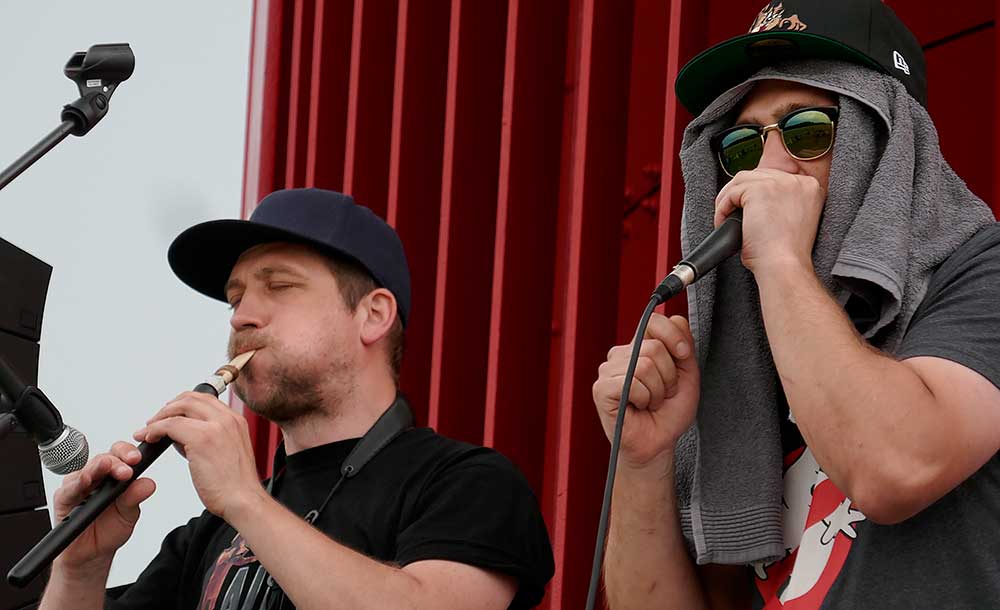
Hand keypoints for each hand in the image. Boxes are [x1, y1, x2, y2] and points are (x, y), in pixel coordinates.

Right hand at [51, 442, 155, 571]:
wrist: (91, 554)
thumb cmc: (109, 530)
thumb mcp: (128, 515)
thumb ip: (135, 497)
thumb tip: (148, 483)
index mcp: (115, 477)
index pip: (121, 456)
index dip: (129, 453)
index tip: (138, 458)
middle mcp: (97, 477)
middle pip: (105, 458)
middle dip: (117, 460)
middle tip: (127, 467)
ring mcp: (79, 486)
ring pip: (87, 469)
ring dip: (97, 467)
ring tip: (106, 465)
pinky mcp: (64, 499)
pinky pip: (68, 488)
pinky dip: (76, 483)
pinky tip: (84, 480)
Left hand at [135, 392, 262, 520]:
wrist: (243, 500)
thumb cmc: (234, 485)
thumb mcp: (227, 452)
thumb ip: (209, 439)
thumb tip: (183, 437)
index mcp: (236, 421)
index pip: (205, 399)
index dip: (182, 404)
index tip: (170, 415)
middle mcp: (228, 419)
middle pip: (190, 398)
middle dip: (168, 407)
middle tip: (154, 421)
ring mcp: (216, 427)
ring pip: (178, 408)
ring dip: (158, 417)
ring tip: (148, 431)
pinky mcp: (201, 439)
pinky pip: (170, 425)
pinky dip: (154, 429)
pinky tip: (149, 439)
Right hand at [592, 314, 699, 468]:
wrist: (658, 443)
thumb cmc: (669, 413)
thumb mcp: (687, 375)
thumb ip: (684, 346)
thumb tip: (676, 317)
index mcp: (640, 347)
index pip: (653, 320)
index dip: (673, 335)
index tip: (684, 356)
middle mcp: (621, 354)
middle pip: (654, 347)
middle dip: (669, 376)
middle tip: (663, 394)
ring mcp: (608, 371)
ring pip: (644, 366)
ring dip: (657, 391)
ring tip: (650, 403)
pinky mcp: (601, 389)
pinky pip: (631, 383)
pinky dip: (644, 399)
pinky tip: (638, 408)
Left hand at [714, 168, 824, 274]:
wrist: (784, 265)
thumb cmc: (786, 254)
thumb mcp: (790, 221)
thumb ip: (778, 204)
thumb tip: (753, 201)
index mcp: (809, 188)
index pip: (774, 179)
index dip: (755, 193)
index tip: (746, 208)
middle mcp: (797, 181)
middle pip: (757, 175)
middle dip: (740, 194)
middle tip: (731, 214)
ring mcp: (780, 183)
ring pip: (741, 180)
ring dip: (728, 199)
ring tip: (724, 218)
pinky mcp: (759, 189)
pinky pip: (731, 193)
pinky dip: (722, 209)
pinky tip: (722, 223)